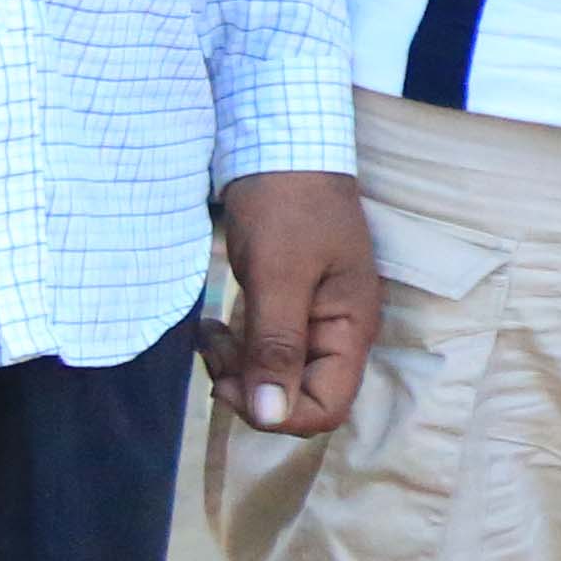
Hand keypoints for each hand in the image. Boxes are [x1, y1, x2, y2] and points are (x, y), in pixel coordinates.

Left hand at [209, 166, 378, 435]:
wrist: (281, 146)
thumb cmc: (287, 204)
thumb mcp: (279, 273)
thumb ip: (277, 345)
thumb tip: (271, 414)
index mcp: (350, 328)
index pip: (326, 408)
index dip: (277, 411)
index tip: (232, 379)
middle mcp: (338, 333)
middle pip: (299, 398)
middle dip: (251, 388)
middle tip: (215, 349)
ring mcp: (314, 321)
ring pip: (276, 379)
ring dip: (237, 369)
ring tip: (209, 333)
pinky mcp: (289, 308)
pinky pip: (265, 353)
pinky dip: (237, 350)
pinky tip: (215, 325)